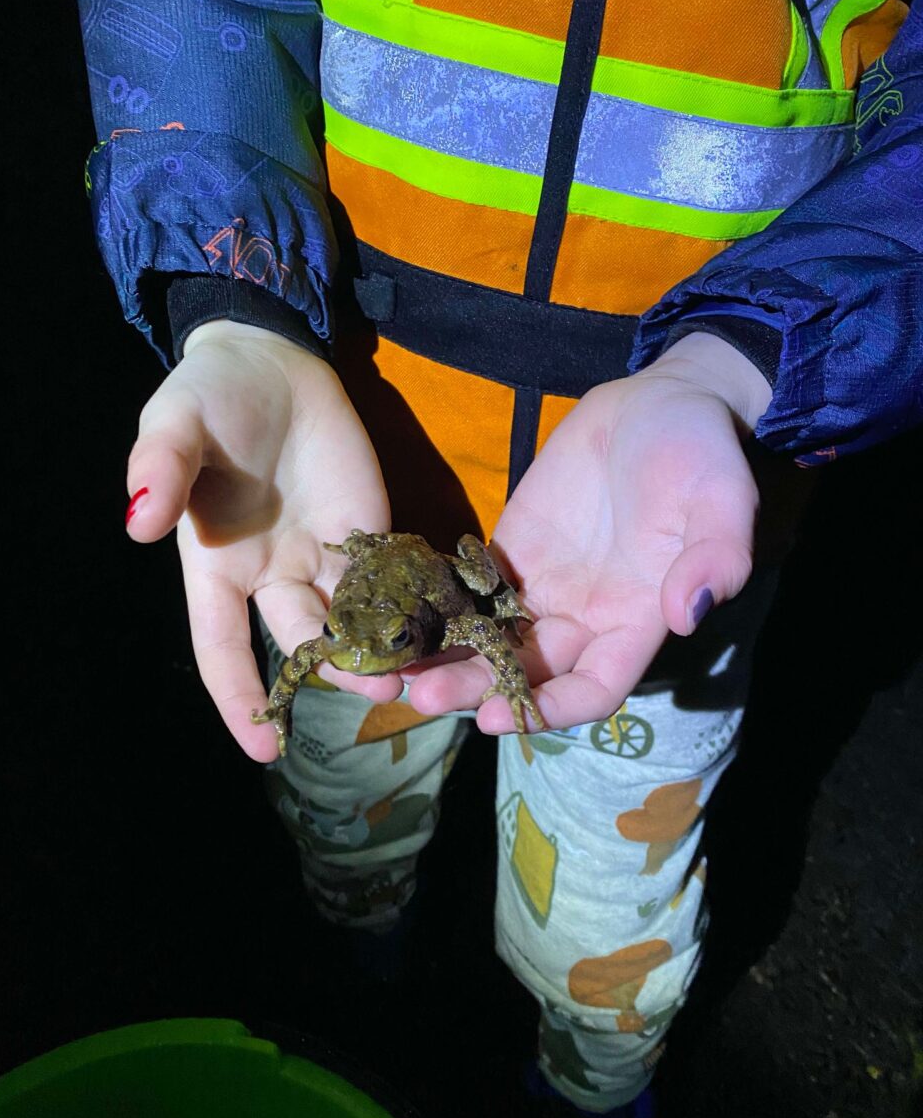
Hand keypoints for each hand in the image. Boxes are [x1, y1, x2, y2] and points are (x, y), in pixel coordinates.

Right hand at [125, 319, 401, 759]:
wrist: (271, 362)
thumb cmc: (209, 397)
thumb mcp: (174, 424)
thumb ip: (161, 469)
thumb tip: (138, 521)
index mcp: (218, 567)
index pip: (222, 648)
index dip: (240, 699)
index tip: (265, 748)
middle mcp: (273, 574)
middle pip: (305, 639)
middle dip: (337, 669)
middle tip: (378, 686)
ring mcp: (326, 554)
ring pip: (355, 618)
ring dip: (383, 646)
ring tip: (416, 665)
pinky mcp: (370, 530)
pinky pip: (391, 577)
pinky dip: (413, 603)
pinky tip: (441, 625)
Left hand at [408, 333, 772, 732]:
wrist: (662, 401)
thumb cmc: (703, 454)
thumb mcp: (724, 502)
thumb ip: (715, 558)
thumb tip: (686, 614)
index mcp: (635, 622)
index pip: (592, 688)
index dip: (550, 709)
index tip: (498, 716)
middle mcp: (584, 616)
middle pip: (525, 672)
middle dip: (475, 689)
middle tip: (420, 695)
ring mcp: (543, 584)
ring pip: (488, 638)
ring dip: (445, 656)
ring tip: (392, 666)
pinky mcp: (510, 547)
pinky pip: (469, 587)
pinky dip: (435, 603)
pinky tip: (394, 608)